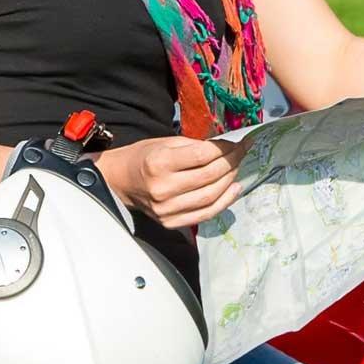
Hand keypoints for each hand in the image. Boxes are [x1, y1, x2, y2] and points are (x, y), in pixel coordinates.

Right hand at [93, 135, 246, 228]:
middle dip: (232, 162)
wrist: (120, 181)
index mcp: (159, 163)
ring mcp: (166, 209)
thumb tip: (227, 148)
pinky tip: (234, 188)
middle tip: (243, 152)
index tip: (239, 142)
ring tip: (238, 167)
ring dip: (230, 180)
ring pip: (210, 196)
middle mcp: (163, 188)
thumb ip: (195, 146)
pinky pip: (205, 214)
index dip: (226, 149)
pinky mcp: (170, 222)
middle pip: (209, 176)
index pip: (203, 156)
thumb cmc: (144, 158)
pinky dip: (224, 202)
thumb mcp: (165, 143)